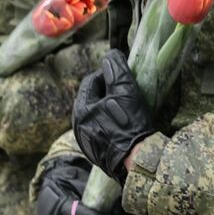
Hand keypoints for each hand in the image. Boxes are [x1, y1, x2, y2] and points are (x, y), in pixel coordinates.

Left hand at [73, 49, 152, 182]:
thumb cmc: (129, 123)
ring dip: (108, 106)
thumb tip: (111, 55)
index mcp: (81, 109)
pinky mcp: (94, 151)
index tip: (124, 76)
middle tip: (126, 91)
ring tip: (126, 107)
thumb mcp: (125, 91)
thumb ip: (116, 70)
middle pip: (92, 98)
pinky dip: (109, 122)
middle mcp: (77, 125)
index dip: (108, 74)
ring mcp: (85, 140)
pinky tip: (123, 124)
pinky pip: (99, 128)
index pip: (91, 81)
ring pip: (95, 114)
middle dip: (108, 91)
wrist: (135, 159)